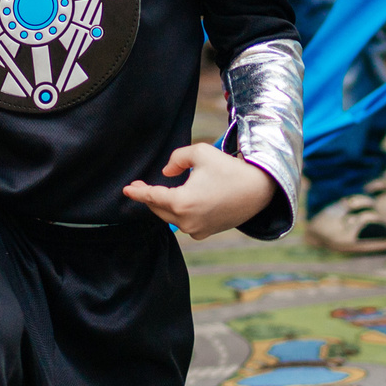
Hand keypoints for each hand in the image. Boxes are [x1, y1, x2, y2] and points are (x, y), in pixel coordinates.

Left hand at [122, 143, 278, 238]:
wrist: (259, 190)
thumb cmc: (229, 169)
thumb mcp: (200, 152)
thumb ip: (177, 158)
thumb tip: (166, 173)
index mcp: (182, 202)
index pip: (152, 197)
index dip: (137, 193)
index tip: (126, 190)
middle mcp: (187, 221)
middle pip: (158, 210)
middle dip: (149, 198)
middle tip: (141, 187)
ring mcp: (196, 230)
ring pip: (171, 218)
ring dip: (165, 206)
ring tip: (163, 192)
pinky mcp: (205, 233)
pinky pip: (185, 223)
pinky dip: (180, 214)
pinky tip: (182, 203)